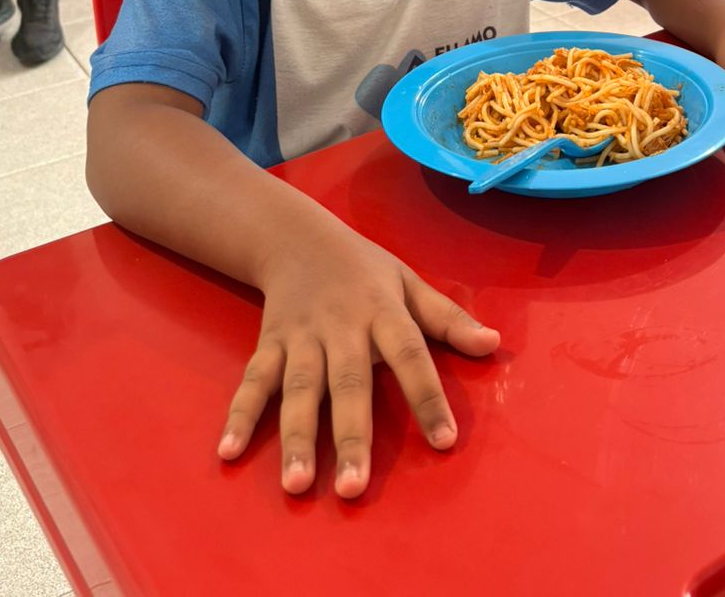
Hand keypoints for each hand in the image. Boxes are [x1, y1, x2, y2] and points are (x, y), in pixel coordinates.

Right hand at [217, 225, 498, 497]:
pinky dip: (240, 414)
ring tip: (296, 485)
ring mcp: (301, 336)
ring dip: (295, 437)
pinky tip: (229, 451)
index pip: (410, 354)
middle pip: (348, 384)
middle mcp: (341, 326)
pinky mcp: (269, 343)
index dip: (427, 396)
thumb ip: (448, 318)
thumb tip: (494, 345)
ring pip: (298, 390)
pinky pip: (253, 380)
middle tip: (353, 488)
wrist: (297, 236)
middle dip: (350, 436)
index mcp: (382, 311)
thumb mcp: (409, 282)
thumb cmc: (364, 269)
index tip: (444, 441)